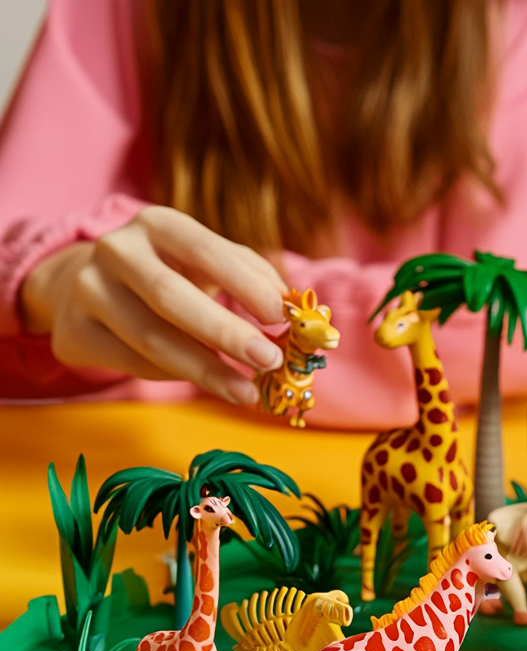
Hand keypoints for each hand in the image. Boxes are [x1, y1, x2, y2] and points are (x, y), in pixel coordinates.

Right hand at [19, 206, 286, 404]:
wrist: (86, 286)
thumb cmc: (172, 272)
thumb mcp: (209, 263)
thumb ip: (253, 278)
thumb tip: (293, 308)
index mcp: (158, 224)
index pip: (205, 250)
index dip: (243, 284)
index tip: (279, 316)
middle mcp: (117, 250)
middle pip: (171, 297)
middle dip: (225, 333)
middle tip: (269, 360)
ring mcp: (88, 290)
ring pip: (152, 339)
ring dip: (206, 370)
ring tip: (247, 392)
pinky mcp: (75, 332)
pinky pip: (134, 363)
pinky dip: (176, 376)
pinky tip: (207, 383)